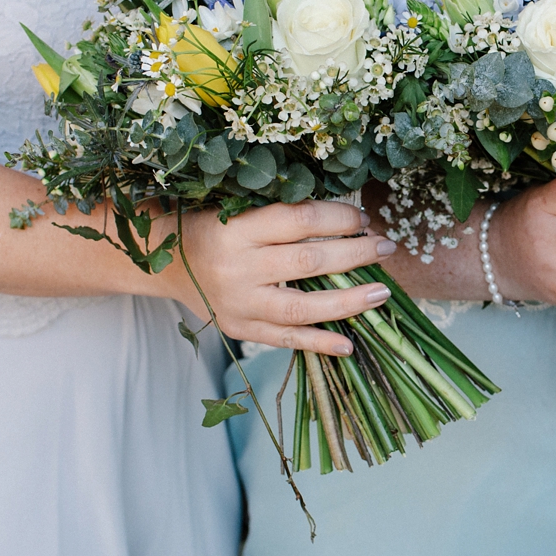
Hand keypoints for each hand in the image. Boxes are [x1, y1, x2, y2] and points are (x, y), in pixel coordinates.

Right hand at [157, 200, 396, 354]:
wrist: (169, 264)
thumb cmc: (217, 229)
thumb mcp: (242, 211)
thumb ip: (287, 216)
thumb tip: (352, 223)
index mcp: (238, 229)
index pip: (299, 220)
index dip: (339, 218)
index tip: (364, 218)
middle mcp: (238, 267)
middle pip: (308, 262)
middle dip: (355, 254)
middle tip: (386, 247)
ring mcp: (239, 303)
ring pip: (302, 307)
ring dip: (348, 301)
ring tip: (381, 294)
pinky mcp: (240, 329)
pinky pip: (285, 339)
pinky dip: (319, 343)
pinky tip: (350, 344)